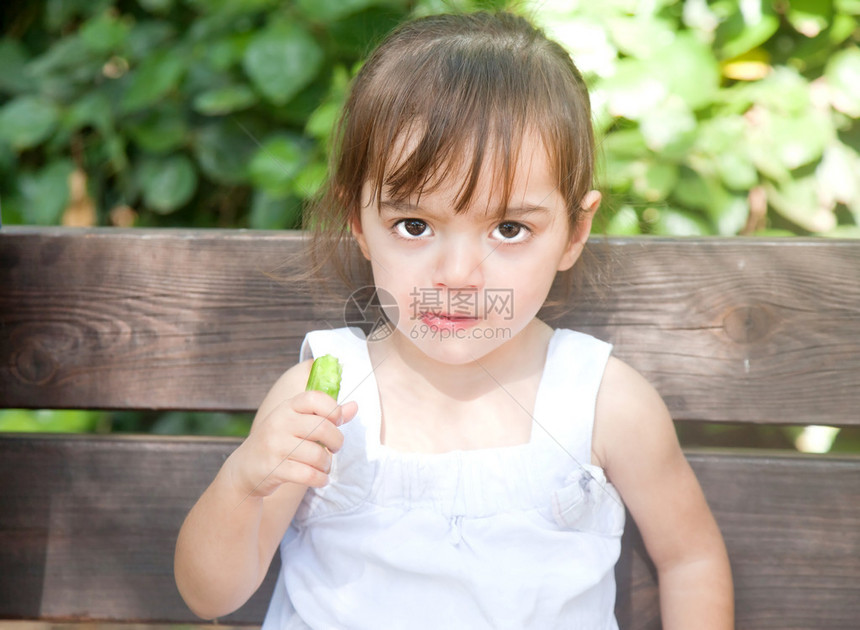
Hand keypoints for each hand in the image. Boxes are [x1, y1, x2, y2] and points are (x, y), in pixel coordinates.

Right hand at [226, 390, 357, 498]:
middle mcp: (279, 423)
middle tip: (334, 448)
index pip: (315, 398)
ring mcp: (275, 446)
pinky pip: (308, 475)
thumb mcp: (297, 423)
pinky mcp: (274, 469)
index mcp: (287, 408)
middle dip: (337, 441)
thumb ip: (326, 415)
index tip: (335, 422)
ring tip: (324, 466)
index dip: (333, 410)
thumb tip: (355, 406)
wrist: (245, 469)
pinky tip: (320, 479)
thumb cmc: (279, 442)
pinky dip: (321, 479)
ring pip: (317, 455)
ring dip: (327, 464)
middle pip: (322, 428)